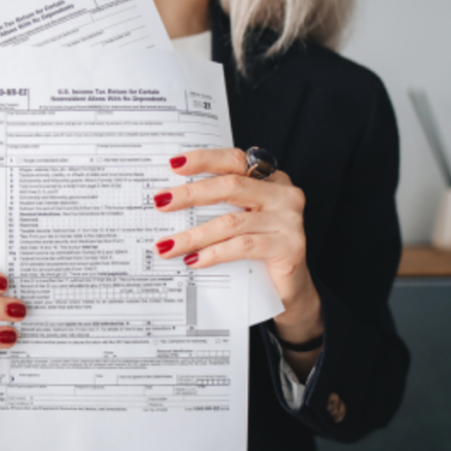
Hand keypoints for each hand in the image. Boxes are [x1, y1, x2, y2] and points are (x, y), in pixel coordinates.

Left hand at [152, 149, 322, 353]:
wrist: (289, 290)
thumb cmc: (258, 251)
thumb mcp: (240, 221)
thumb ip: (219, 205)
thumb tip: (169, 200)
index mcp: (270, 178)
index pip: (234, 159)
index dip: (204, 159)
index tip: (173, 164)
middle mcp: (283, 194)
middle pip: (231, 186)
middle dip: (191, 194)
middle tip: (161, 203)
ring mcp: (289, 220)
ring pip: (232, 222)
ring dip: (194, 235)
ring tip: (167, 246)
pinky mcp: (290, 247)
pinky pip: (243, 246)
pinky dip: (214, 253)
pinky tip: (194, 260)